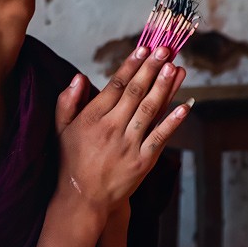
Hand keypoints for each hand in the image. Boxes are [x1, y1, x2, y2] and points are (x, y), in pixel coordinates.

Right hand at [55, 47, 188, 217]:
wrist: (84, 198)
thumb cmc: (72, 161)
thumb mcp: (61, 130)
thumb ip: (67, 102)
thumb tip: (79, 76)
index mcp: (92, 118)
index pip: (115, 85)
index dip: (131, 65)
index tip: (144, 48)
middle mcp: (111, 128)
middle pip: (136, 92)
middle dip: (152, 68)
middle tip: (166, 49)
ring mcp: (129, 144)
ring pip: (150, 110)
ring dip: (165, 87)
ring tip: (176, 67)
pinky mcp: (143, 160)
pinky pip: (161, 136)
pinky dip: (174, 121)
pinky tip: (186, 105)